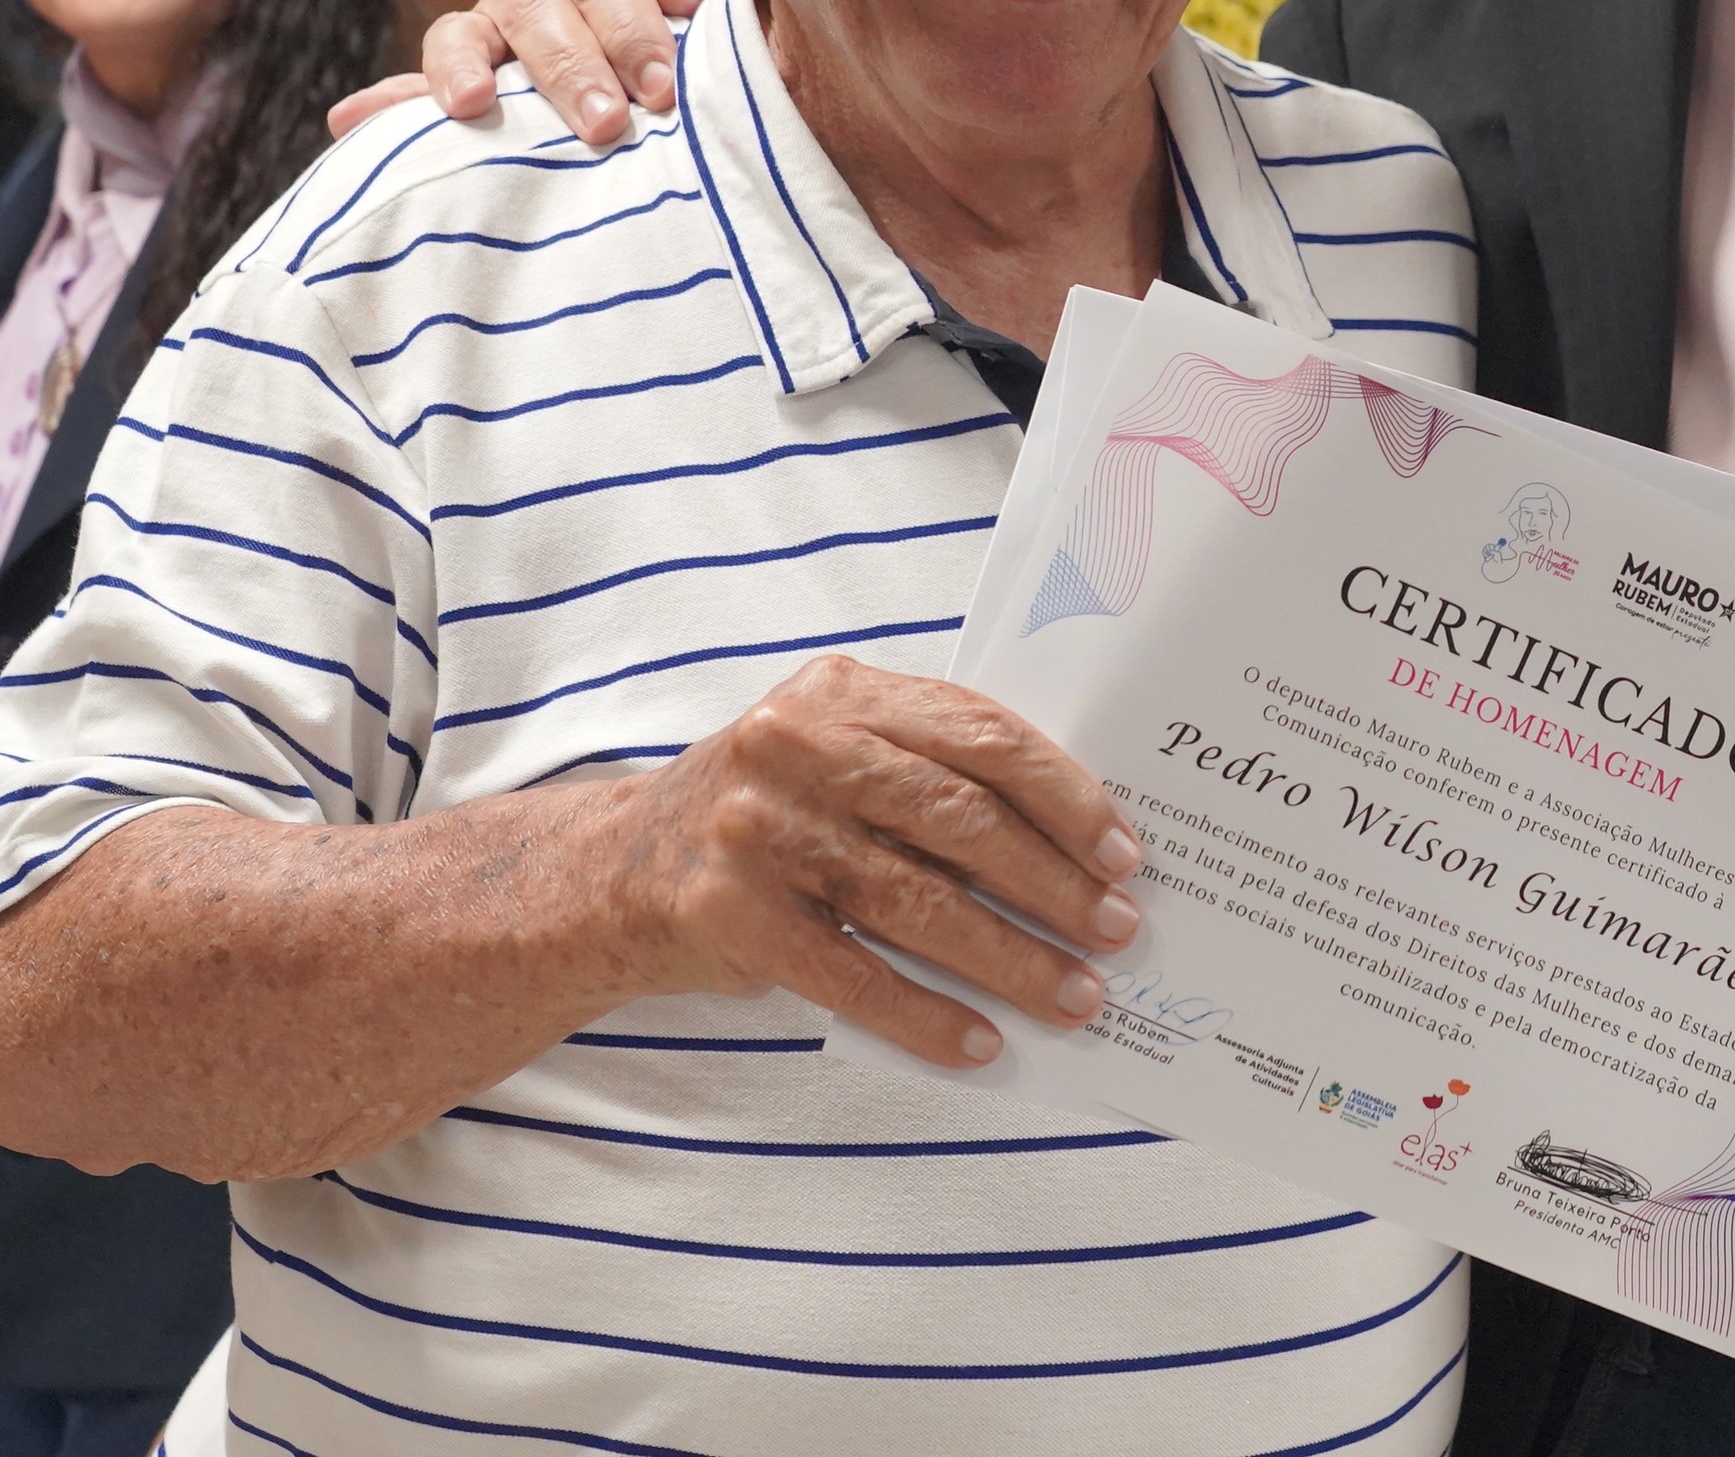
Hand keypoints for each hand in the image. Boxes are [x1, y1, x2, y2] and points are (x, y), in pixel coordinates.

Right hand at [401, 0, 732, 147]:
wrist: (671, 60)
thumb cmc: (694, 18)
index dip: (632, 27)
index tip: (661, 87)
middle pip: (533, 3)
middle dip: (571, 65)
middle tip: (606, 123)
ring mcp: (485, 23)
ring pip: (463, 32)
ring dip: (466, 69)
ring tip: (473, 105)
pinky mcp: (460, 76)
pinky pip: (413, 85)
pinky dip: (386, 103)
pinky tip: (349, 120)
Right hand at [597, 652, 1146, 1066]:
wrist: (612, 873)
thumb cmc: (765, 815)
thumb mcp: (833, 753)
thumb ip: (927, 765)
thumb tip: (1073, 842)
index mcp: (841, 692)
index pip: (980, 733)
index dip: (1064, 796)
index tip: (1123, 853)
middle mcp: (795, 747)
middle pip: (958, 818)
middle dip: (1052, 884)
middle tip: (1117, 930)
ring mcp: (756, 830)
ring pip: (915, 903)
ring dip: (1010, 959)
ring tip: (1074, 995)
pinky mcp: (728, 915)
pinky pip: (851, 976)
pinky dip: (924, 1014)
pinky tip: (979, 1042)